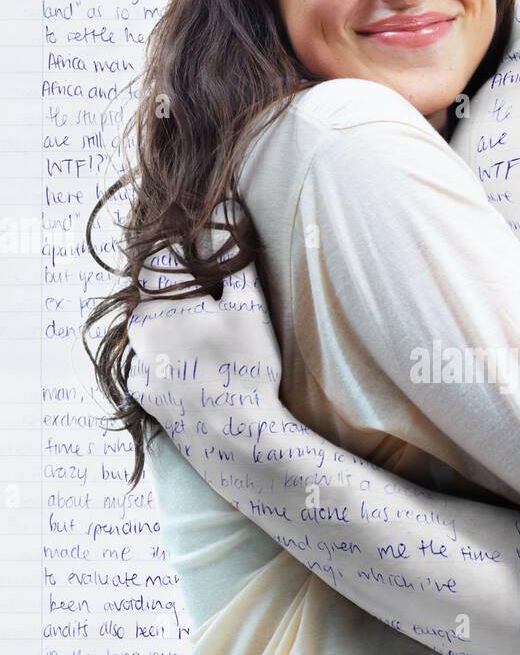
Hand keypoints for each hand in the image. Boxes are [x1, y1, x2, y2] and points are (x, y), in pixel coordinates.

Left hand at [127, 232, 282, 418]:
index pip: (162, 265)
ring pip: (159, 338)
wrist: (237, 440)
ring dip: (181, 336)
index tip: (215, 270)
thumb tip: (223, 214)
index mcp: (154, 306)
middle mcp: (136, 337)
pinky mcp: (147, 402)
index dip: (190, 259)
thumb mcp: (247, 305)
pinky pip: (159, 372)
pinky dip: (177, 369)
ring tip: (219, 350)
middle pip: (160, 302)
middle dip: (188, 301)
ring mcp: (139, 372)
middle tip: (224, 314)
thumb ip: (232, 258)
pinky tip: (206, 377)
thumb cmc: (244, 367)